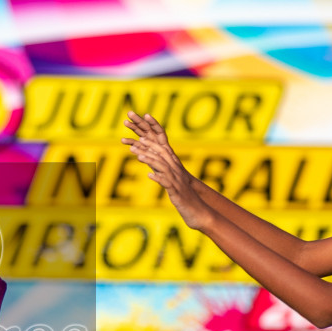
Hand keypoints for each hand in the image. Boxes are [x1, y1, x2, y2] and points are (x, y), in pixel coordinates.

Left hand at [124, 113, 212, 231]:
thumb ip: (162, 175)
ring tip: (137, 154)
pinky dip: (159, 179)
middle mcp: (176, 169)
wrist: (198, 212)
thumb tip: (151, 171)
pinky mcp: (176, 192)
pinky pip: (167, 183)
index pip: (162, 143)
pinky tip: (150, 176)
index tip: (142, 118)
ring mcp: (176, 180)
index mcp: (173, 165)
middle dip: (146, 141)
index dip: (154, 129)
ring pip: (162, 166)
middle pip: (160, 151)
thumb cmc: (183, 198)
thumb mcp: (170, 184)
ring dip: (150, 159)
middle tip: (133, 134)